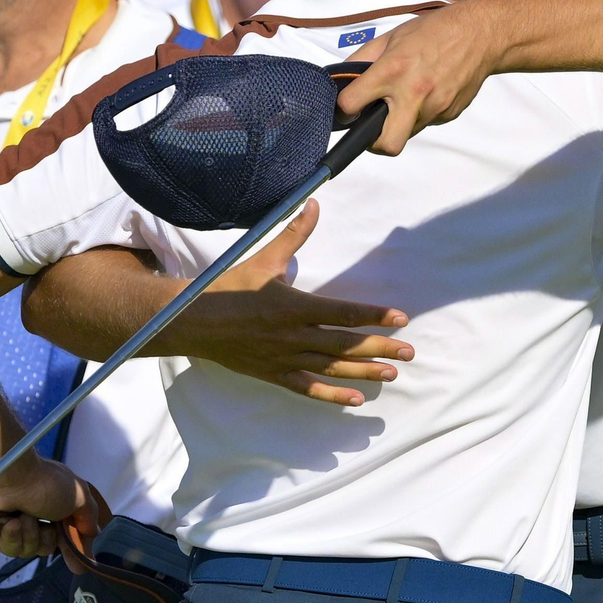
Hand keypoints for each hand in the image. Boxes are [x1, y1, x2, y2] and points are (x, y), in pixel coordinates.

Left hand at [0, 457, 108, 571]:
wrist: (8, 479)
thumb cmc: (45, 484)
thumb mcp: (79, 496)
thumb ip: (88, 517)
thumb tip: (94, 534)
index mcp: (56, 506)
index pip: (66, 535)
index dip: (72, 549)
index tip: (77, 565)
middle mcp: (37, 517)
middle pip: (47, 547)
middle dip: (48, 539)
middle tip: (47, 526)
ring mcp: (16, 526)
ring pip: (29, 550)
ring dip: (30, 534)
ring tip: (24, 516)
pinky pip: (10, 549)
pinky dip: (13, 536)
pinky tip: (11, 523)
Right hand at [170, 200, 413, 405]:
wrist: (193, 321)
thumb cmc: (229, 287)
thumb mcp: (264, 257)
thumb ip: (294, 234)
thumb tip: (315, 204)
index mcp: (293, 305)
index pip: (342, 312)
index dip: (374, 316)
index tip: (401, 318)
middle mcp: (292, 335)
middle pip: (344, 344)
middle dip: (380, 347)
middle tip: (409, 352)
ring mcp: (284, 358)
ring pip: (331, 368)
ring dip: (364, 371)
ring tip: (392, 373)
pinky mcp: (274, 374)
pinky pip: (308, 388)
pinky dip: (332, 395)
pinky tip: (357, 399)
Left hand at [338, 0, 502, 155]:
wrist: (479, 34)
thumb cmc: (433, 31)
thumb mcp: (391, 37)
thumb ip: (362, 59)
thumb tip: (340, 79)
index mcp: (392, 70)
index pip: (352, 105)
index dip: (344, 111)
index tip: (347, 110)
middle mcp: (412, 93)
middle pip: (386, 144)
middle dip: (374, 144)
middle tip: (372, 129)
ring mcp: (434, 107)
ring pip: (406, 134)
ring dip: (399, 124)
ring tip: (405, 99)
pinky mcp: (449, 114)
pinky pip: (425, 124)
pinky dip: (420, 114)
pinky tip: (427, 93)